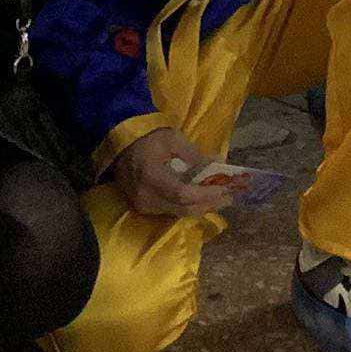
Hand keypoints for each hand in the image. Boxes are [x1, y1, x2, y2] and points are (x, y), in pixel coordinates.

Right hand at [118, 127, 232, 220]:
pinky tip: (200, 200)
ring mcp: (143, 205)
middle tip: (228, 197)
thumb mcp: (173, 139)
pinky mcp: (143, 208)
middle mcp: (146, 197)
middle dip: (209, 204)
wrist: (121, 144)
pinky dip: (187, 207)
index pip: (183, 194)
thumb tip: (219, 164)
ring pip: (178, 213)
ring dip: (200, 207)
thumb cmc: (148, 138)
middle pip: (183, 209)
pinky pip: (170, 212)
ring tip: (218, 198)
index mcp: (151, 177)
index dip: (206, 194)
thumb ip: (194, 155)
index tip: (225, 190)